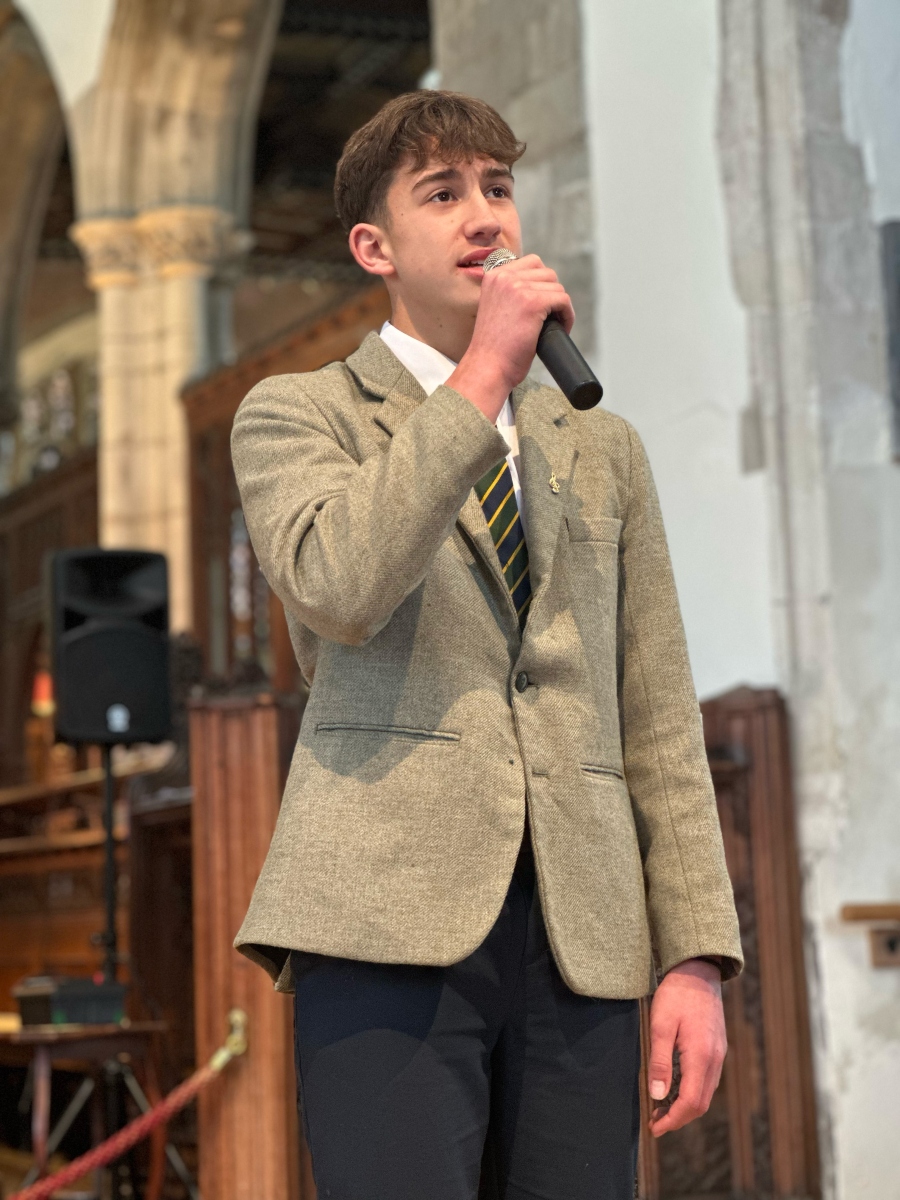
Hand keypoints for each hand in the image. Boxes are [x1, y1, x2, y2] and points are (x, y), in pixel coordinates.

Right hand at [447, 254, 574, 421]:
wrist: (488, 368)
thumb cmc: (494, 347)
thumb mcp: (497, 308)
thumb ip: (511, 293)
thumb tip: (540, 287)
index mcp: (494, 276)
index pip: (531, 263)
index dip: (541, 284)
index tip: (542, 304)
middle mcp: (504, 277)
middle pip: (546, 272)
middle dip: (552, 294)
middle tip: (549, 317)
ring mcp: (518, 288)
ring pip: (557, 286)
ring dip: (560, 305)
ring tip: (555, 325)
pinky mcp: (533, 302)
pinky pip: (563, 300)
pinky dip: (567, 315)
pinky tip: (562, 328)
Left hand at [647, 958, 725, 1136]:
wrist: (697, 971)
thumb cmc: (676, 995)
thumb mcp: (660, 1026)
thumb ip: (660, 1062)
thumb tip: (658, 1096)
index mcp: (702, 1057)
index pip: (691, 1103)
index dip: (673, 1120)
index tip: (654, 1128)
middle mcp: (715, 1060)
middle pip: (701, 1104)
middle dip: (679, 1118)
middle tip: (655, 1121)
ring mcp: (719, 1054)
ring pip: (706, 1093)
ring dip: (685, 1106)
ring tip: (661, 1108)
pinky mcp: (717, 1047)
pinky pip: (707, 1080)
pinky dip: (692, 1091)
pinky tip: (675, 1087)